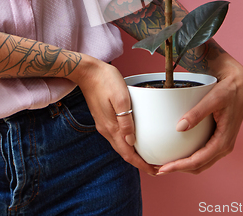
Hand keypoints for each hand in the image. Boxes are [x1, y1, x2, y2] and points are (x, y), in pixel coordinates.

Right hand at [76, 56, 157, 175]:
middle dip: (139, 162)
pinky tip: (133, 139)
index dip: (141, 164)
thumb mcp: (120, 98)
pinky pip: (116, 136)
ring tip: (146, 155)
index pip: (127, 153)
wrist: (87, 72)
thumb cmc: (106, 80)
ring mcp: (103, 124)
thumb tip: (131, 140)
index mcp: (111, 126)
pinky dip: (126, 142)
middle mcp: (106, 129)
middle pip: (123, 152)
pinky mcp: (103, 118)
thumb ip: (126, 120)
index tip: (154, 170)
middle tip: (154, 166)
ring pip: (120, 145)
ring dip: (133, 153)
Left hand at [157, 56, 242, 174]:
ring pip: (201, 163)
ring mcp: (222, 144)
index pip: (198, 161)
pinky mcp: (219, 139)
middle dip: (178, 169)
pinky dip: (190, 158)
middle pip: (198, 166)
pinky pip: (203, 155)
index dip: (179, 166)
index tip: (163, 168)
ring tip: (165, 162)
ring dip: (183, 165)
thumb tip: (179, 128)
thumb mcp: (213, 98)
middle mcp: (224, 147)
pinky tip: (179, 152)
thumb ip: (197, 113)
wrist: (240, 85)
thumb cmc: (229, 90)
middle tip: (158, 167)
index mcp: (223, 141)